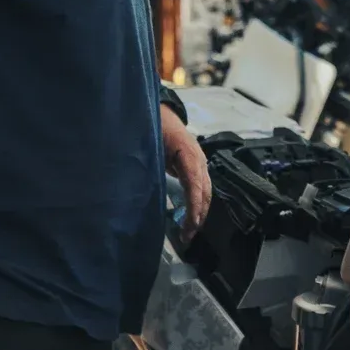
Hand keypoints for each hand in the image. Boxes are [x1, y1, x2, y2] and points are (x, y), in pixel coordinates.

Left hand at [161, 108, 211, 237]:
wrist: (162, 112)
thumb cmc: (154, 126)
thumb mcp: (151, 143)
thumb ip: (151, 165)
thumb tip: (144, 187)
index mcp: (189, 154)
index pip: (195, 184)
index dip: (194, 206)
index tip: (190, 225)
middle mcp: (199, 160)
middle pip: (205, 192)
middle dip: (198, 216)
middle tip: (187, 237)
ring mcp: (200, 163)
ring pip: (205, 193)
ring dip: (199, 214)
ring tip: (189, 232)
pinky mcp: (195, 167)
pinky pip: (200, 189)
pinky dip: (197, 205)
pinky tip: (190, 218)